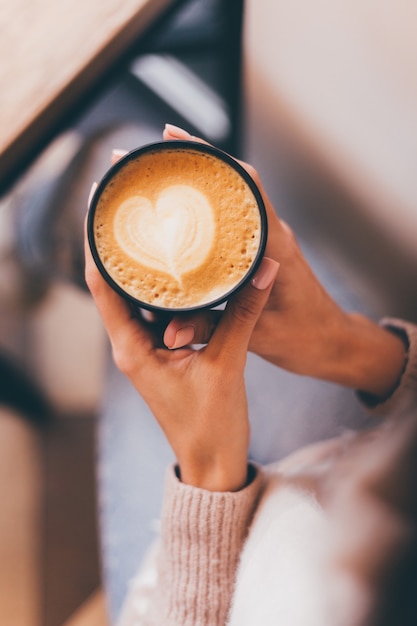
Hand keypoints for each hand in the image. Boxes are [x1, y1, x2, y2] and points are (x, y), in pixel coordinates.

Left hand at [85, 219, 278, 490]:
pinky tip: (188, 270)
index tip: (108, 215)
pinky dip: (172, 292)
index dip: (101, 249)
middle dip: (128, 252)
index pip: (103, 286)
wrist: (214, 462)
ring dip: (150, 270)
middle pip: (119, 287)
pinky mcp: (167, 353)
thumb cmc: (211, 425)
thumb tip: (264, 269)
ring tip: (163, 232)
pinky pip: (164, 313)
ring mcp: (148, 349)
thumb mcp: (228, 365)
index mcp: (132, 348)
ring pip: (143, 299)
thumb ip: (242, 315)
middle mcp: (132, 344)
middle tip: (144, 213)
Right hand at [161, 125, 406, 398]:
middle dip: (194, 160)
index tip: (174, 140)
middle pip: (235, 180)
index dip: (211, 157)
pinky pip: (234, 214)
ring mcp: (268, 237)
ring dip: (201, 177)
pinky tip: (182, 204)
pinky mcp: (262, 247)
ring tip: (159, 170)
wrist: (328, 341)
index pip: (245, 185)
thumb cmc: (301, 337)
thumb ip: (211, 329)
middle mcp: (272, 232)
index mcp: (274, 245)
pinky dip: (208, 202)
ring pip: (234, 194)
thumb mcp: (255, 336)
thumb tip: (169, 334)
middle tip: (152, 151)